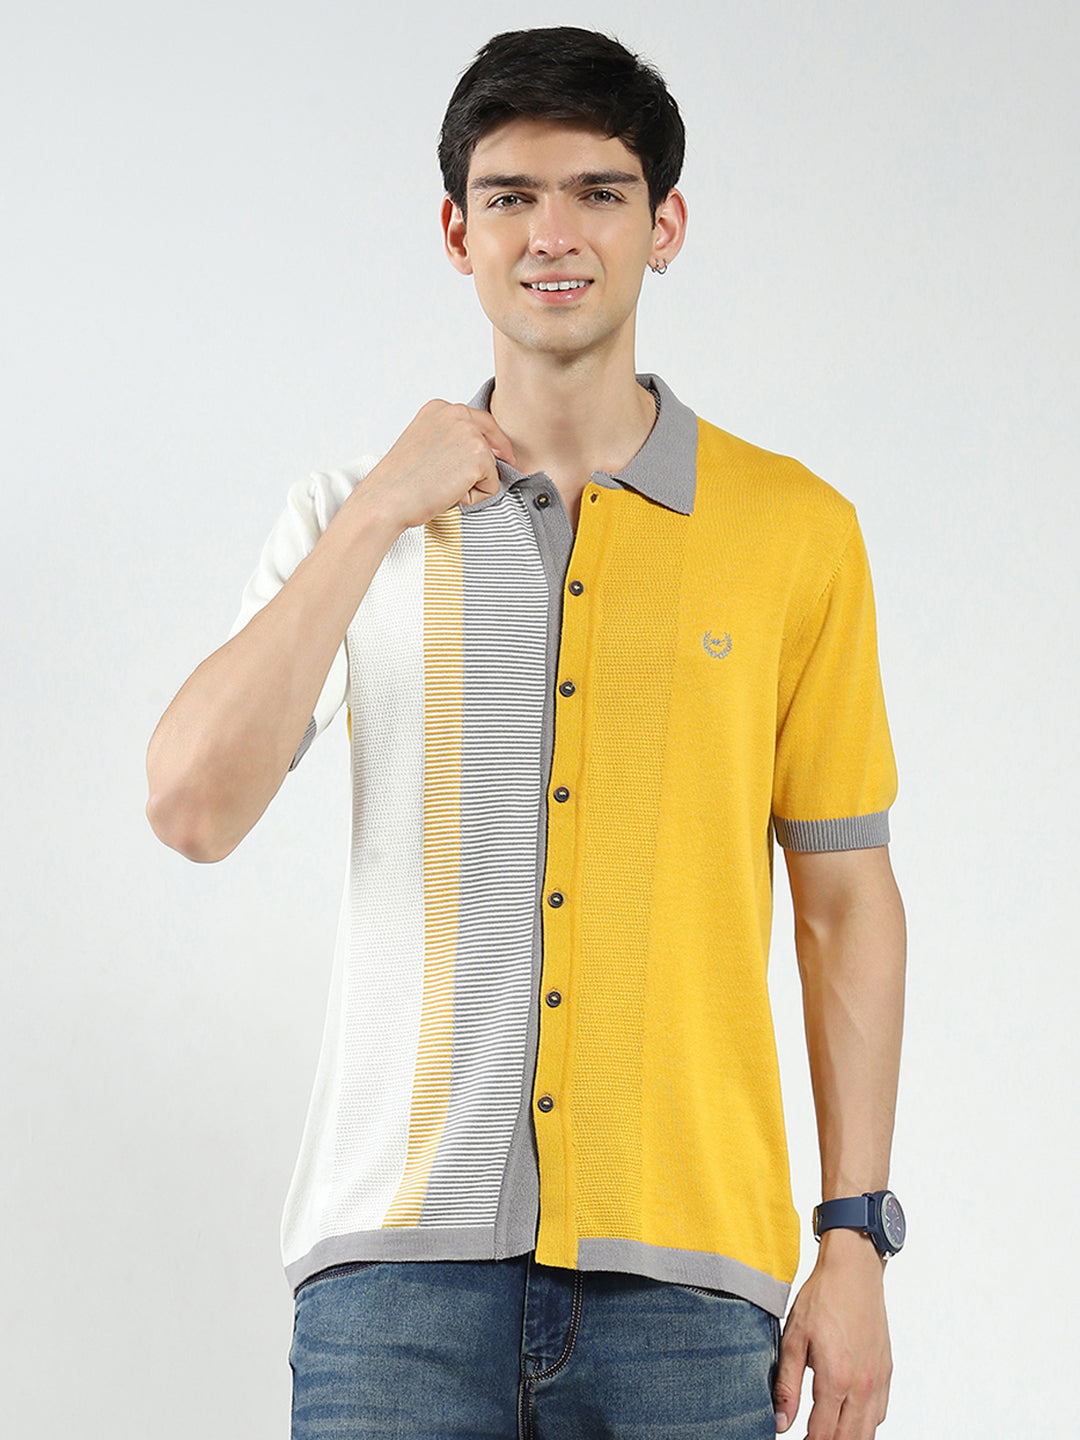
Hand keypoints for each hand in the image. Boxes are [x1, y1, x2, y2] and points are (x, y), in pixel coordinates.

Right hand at [354, 399, 516, 532]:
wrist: (387, 498)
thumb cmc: (400, 481)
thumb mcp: (424, 445)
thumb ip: (449, 440)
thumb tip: (478, 452)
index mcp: (439, 408)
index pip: (482, 422)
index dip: (492, 444)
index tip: (500, 456)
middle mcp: (457, 413)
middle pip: (492, 442)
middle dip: (483, 466)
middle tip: (459, 482)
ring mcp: (470, 434)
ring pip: (492, 467)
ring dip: (472, 484)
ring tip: (442, 486)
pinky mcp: (479, 457)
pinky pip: (492, 486)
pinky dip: (474, 498)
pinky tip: (449, 494)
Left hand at [773, 1229, 891, 1438]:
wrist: (854, 1271)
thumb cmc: (822, 1299)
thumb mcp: (793, 1339)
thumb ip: (787, 1385)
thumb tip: (780, 1422)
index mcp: (836, 1379)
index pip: (822, 1435)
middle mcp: (862, 1386)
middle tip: (809, 1439)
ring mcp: (878, 1380)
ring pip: (868, 1431)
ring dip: (848, 1438)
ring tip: (826, 1434)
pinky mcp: (886, 1372)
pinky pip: (880, 1413)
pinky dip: (865, 1424)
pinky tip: (849, 1417)